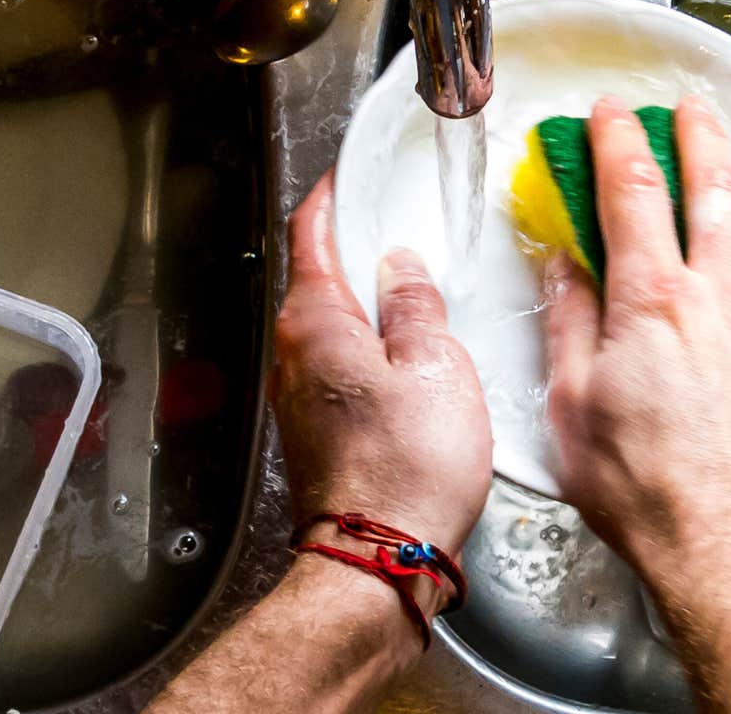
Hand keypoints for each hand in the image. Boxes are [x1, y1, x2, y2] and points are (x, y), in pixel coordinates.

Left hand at [272, 173, 492, 559]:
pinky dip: (374, 346)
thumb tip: (402, 266)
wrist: (383, 557)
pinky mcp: (321, 430)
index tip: (351, 172)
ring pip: (333, 325)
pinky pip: (345, 365)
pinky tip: (413, 354)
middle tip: (402, 221)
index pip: (310, 234)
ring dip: (370, 301)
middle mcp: (295, 355)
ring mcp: (302, 396)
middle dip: (357, 248)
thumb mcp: (436, 364)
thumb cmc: (408, 467)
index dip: (333, 196)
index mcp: (316, 322)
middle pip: (319, 278)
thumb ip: (417, 305)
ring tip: (419, 287)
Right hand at [544, 96, 730, 587]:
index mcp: (654, 302)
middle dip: (696, 136)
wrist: (729, 545)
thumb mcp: (571, 407)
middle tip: (684, 108)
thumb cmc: (646, 492)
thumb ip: (570, 323)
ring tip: (727, 157)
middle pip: (713, 188)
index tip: (608, 113)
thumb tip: (566, 267)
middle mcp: (719, 299)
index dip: (618, 141)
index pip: (635, 191)